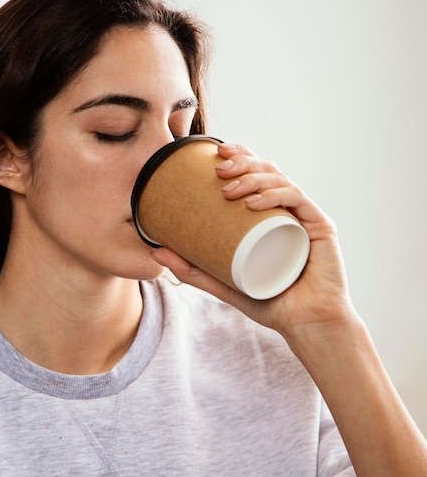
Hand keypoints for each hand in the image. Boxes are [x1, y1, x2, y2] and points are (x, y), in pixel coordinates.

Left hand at [151, 142, 357, 343]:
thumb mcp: (222, 282)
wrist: (304, 324)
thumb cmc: (268, 300)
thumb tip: (155, 250)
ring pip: (280, 180)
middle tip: (218, 169)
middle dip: (242, 161)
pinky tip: (254, 203)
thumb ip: (191, 269)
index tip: (214, 153)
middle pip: (267, 169)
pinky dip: (274, 195)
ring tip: (229, 189)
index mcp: (269, 213)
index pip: (255, 173)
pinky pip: (297, 200)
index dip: (238, 156)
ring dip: (253, 177)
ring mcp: (304, 216)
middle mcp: (287, 209)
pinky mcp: (320, 227)